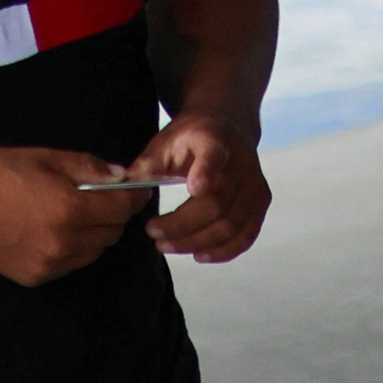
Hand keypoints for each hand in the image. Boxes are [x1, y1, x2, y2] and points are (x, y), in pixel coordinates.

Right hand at [0, 147, 148, 288]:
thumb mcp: (46, 158)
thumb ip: (88, 168)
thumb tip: (122, 178)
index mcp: (70, 209)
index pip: (123, 208)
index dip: (134, 197)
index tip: (136, 189)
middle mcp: (65, 243)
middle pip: (112, 233)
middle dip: (114, 214)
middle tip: (102, 198)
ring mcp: (50, 264)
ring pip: (94, 252)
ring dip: (95, 233)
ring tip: (75, 213)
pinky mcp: (36, 277)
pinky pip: (71, 264)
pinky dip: (74, 249)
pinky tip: (55, 230)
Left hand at [136, 115, 266, 264]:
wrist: (225, 127)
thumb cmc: (188, 139)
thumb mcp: (164, 141)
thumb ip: (146, 165)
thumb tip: (122, 190)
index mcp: (214, 137)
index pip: (214, 153)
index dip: (206, 171)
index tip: (192, 189)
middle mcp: (242, 161)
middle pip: (217, 204)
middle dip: (182, 226)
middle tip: (153, 234)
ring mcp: (255, 183)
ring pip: (230, 225)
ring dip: (197, 242)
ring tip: (167, 246)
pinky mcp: (260, 201)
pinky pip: (246, 234)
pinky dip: (223, 251)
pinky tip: (199, 254)